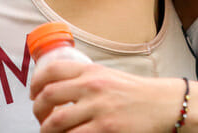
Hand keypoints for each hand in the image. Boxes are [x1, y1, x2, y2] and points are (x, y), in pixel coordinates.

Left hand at [30, 60, 185, 131]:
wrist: (164, 105)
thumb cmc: (136, 93)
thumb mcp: (109, 76)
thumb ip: (86, 79)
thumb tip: (58, 89)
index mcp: (91, 71)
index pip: (52, 70)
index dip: (35, 83)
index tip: (33, 94)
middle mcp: (92, 87)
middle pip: (47, 97)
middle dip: (37, 111)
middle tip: (40, 118)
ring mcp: (98, 109)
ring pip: (55, 123)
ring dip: (46, 131)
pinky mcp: (106, 129)